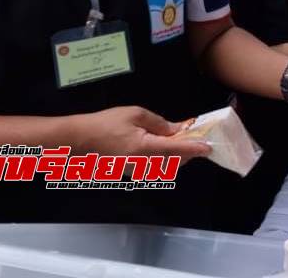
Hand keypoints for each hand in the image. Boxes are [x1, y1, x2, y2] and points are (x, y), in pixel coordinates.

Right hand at [69, 106, 212, 164]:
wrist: (79, 141)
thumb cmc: (106, 124)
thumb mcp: (135, 114)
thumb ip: (159, 123)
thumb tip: (177, 129)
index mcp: (145, 148)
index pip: (177, 150)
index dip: (195, 148)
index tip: (209, 147)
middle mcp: (143, 164)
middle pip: (174, 162)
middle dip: (187, 152)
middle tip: (194, 138)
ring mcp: (136, 171)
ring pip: (165, 166)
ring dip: (176, 155)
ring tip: (178, 139)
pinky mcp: (130, 172)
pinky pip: (154, 167)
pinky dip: (163, 158)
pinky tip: (161, 145)